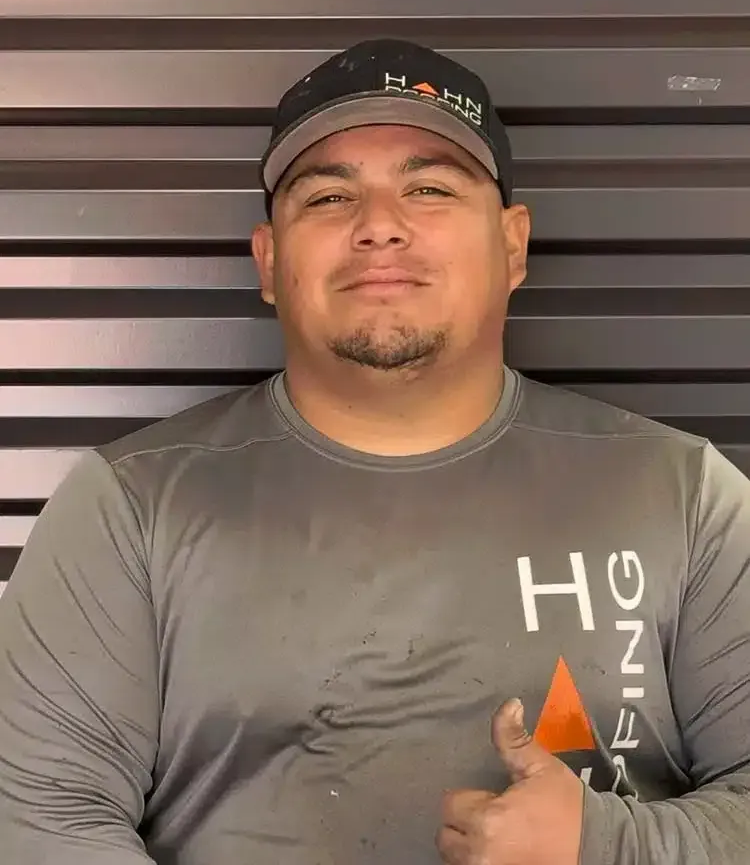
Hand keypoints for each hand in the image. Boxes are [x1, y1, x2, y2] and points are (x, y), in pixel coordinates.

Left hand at [436, 699, 583, 864]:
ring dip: (468, 845)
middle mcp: (480, 852)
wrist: (600, 851)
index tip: (494, 798)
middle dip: (463, 823)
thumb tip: (509, 704)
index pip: (449, 804)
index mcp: (487, 819)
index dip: (470, 797)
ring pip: (456, 857)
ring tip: (496, 834)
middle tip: (492, 817)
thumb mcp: (541, 768)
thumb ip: (514, 738)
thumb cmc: (569, 809)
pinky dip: (479, 860)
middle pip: (446, 836)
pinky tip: (501, 851)